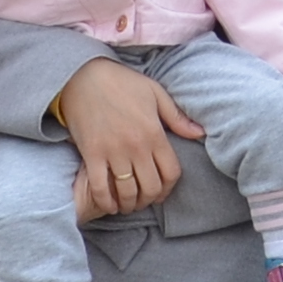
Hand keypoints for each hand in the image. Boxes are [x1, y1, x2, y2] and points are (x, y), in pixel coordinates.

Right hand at [58, 58, 195, 215]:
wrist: (82, 76)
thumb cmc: (121, 83)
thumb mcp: (155, 93)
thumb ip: (177, 117)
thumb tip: (200, 133)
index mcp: (155, 133)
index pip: (171, 173)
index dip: (168, 188)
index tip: (161, 192)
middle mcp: (136, 146)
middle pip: (150, 187)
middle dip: (149, 200)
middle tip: (143, 200)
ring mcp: (113, 152)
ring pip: (127, 191)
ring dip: (129, 204)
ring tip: (127, 204)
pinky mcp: (92, 154)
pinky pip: (100, 187)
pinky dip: (106, 201)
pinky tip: (109, 205)